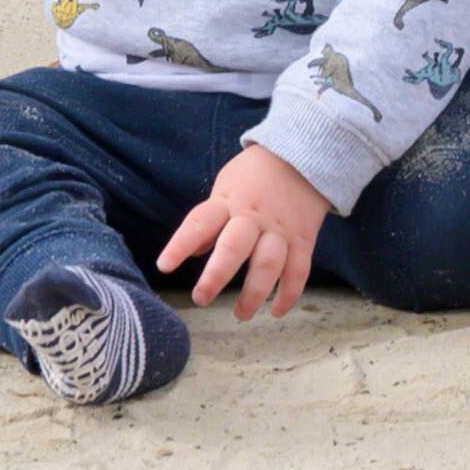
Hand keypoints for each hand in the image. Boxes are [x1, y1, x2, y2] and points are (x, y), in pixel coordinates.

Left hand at [162, 144, 328, 316]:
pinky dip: (289, 293)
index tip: (164, 266)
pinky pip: (299, 269)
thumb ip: (211, 219)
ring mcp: (281, 229)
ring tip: (241, 314)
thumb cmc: (255, 175)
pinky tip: (277, 311)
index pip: (200, 222)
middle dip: (216, 276)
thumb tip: (194, 251)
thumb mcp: (225, 186)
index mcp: (228, 201)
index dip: (181, 245)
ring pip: (268, 264)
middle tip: (201, 299)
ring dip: (254, 293)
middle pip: (234, 247)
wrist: (305, 155)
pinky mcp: (304, 239)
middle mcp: (253, 216)